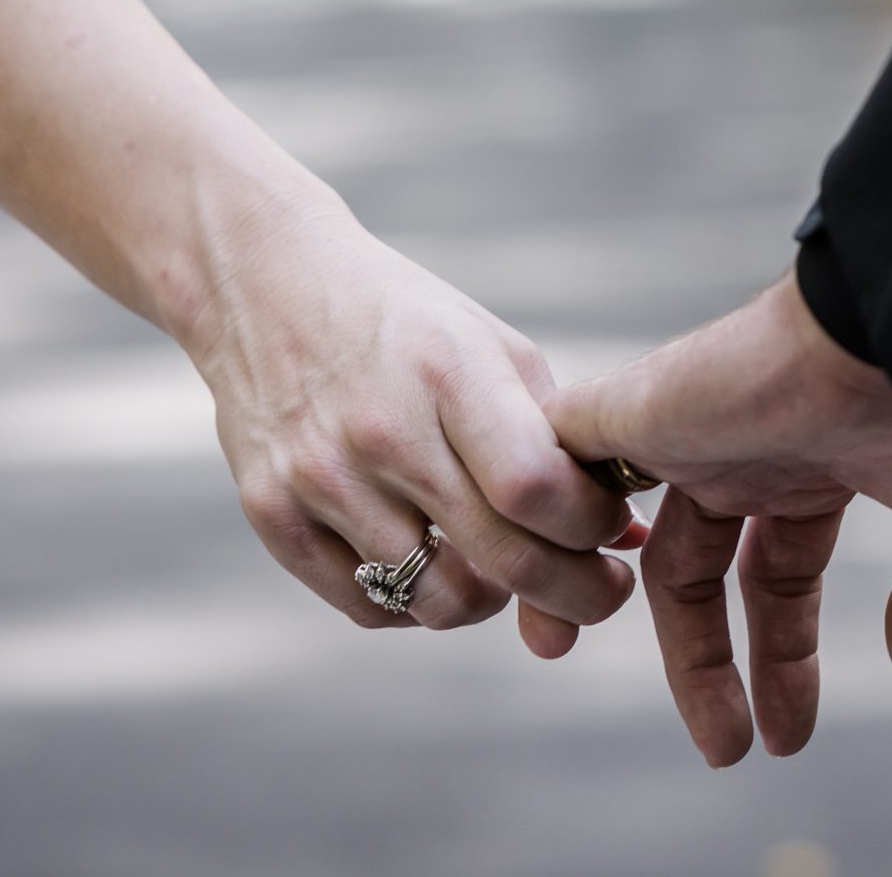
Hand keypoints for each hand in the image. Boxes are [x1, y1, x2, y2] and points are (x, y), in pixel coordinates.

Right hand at [184, 187, 644, 656]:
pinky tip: (436, 565)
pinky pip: (367, 608)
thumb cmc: (402, 322)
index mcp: (447, 371)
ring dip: (490, 602)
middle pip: (500, 560)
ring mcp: (318, 478)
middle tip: (596, 593)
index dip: (590, 528)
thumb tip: (627, 536)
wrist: (263, 283)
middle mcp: (378, 430)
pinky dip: (417, 605)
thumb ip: (557, 440)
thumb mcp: (488, 347)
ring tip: (504, 569)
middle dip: (573, 595)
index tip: (610, 530)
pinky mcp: (271, 514)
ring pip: (437, 602)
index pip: (536, 488)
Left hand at [548, 274, 891, 763]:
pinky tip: (528, 569)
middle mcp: (745, 449)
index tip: (783, 738)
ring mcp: (687, 428)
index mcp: (817, 468)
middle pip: (693, 569)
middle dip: (700, 664)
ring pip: (604, 518)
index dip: (779, 659)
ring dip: (576, 590)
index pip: (778, 576)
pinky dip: (527, 505)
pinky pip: (547, 456)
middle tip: (722, 754)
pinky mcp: (636, 405)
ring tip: (550, 653)